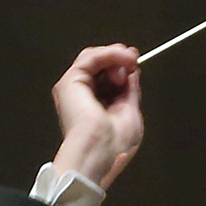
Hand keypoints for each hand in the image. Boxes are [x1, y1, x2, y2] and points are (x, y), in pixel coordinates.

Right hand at [51, 43, 144, 188]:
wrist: (100, 151)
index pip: (108, 79)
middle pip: (100, 67)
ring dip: (115, 56)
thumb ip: (130, 90)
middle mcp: (83, 97)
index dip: (122, 68)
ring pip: (94, 59)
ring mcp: (75, 88)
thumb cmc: (114, 144)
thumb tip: (132, 72)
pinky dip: (109, 53)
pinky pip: (90, 57)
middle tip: (133, 59)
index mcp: (96, 107)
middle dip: (119, 59)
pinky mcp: (71, 81)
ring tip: (130, 61)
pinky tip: (122, 57)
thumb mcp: (130, 112)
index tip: (135, 63)